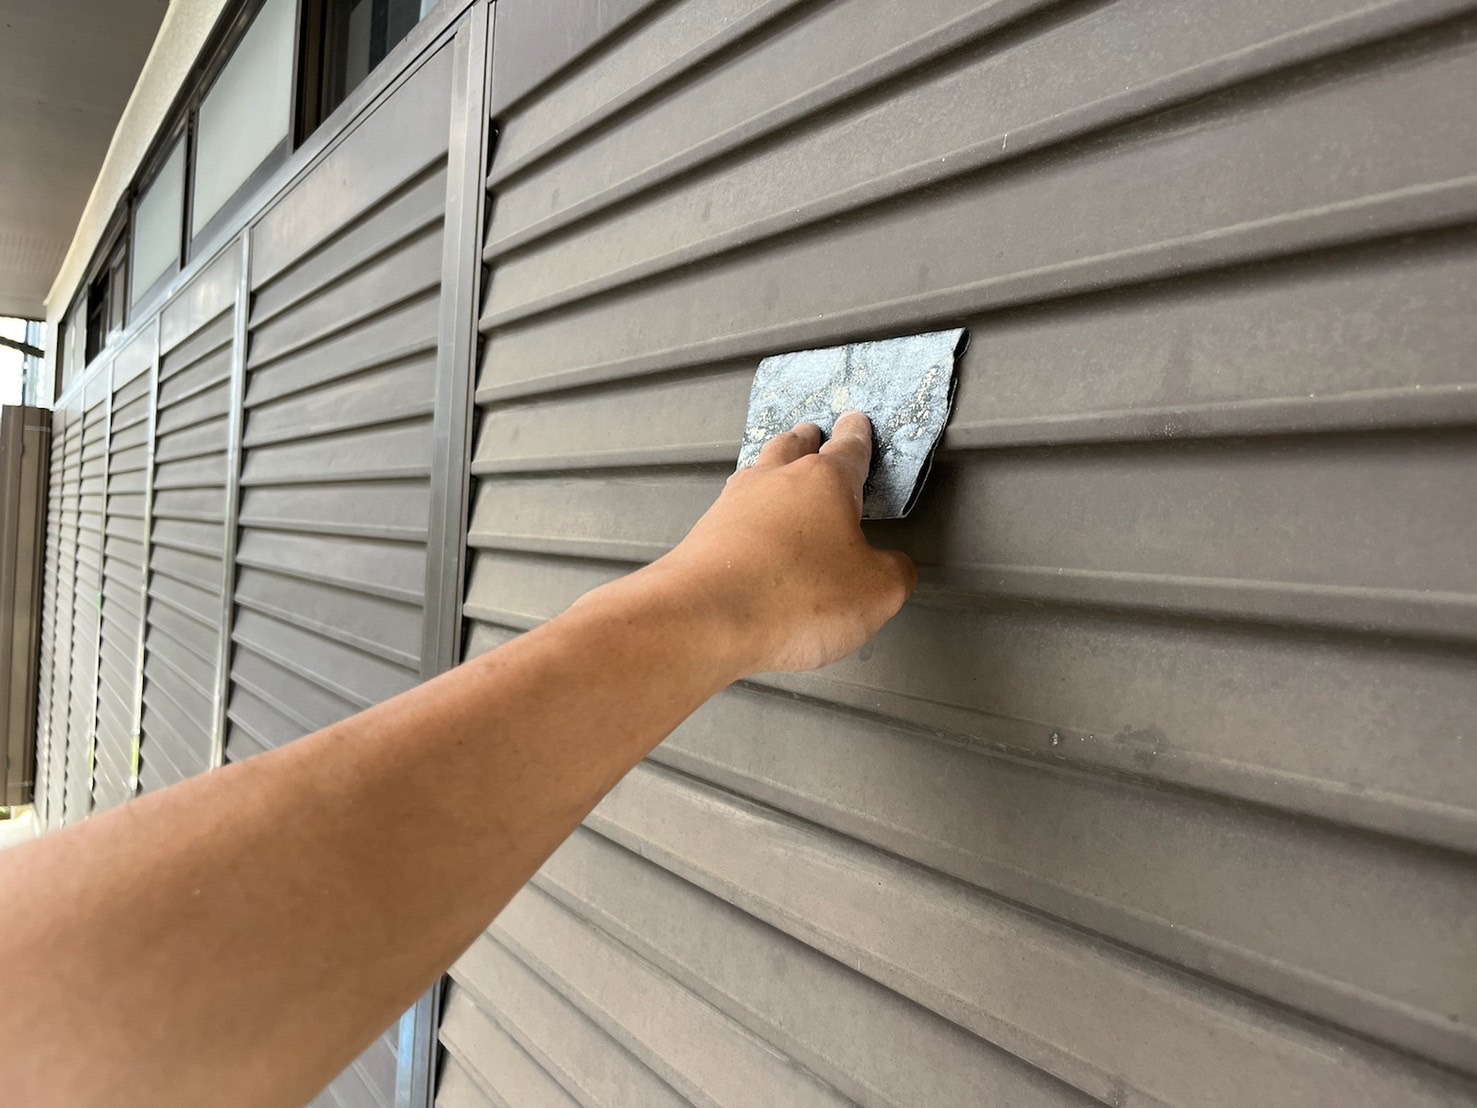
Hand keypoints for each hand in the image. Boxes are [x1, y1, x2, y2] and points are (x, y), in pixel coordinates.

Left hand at [650, 412, 917, 674]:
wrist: (703, 619)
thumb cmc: (797, 598)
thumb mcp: (876, 594)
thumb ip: (895, 574)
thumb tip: (894, 566)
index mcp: (825, 481)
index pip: (849, 448)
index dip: (857, 435)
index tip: (856, 421)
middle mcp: (776, 480)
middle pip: (793, 446)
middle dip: (807, 439)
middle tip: (813, 433)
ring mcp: (733, 503)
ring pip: (758, 470)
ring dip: (773, 466)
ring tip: (780, 469)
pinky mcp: (704, 533)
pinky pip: (734, 509)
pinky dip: (748, 510)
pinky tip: (750, 525)